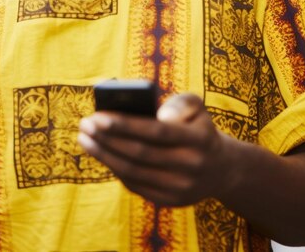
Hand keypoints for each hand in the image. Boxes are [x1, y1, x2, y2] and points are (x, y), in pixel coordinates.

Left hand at [78, 93, 226, 205]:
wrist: (219, 168)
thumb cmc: (197, 127)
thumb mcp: (197, 107)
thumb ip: (180, 103)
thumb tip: (159, 114)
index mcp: (198, 138)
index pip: (156, 132)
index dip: (125, 125)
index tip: (98, 116)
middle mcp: (191, 165)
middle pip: (140, 153)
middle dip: (107, 139)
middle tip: (84, 124)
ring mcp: (181, 187)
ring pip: (134, 172)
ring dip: (104, 155)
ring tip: (84, 139)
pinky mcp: (171, 201)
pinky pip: (136, 185)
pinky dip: (115, 169)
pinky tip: (100, 154)